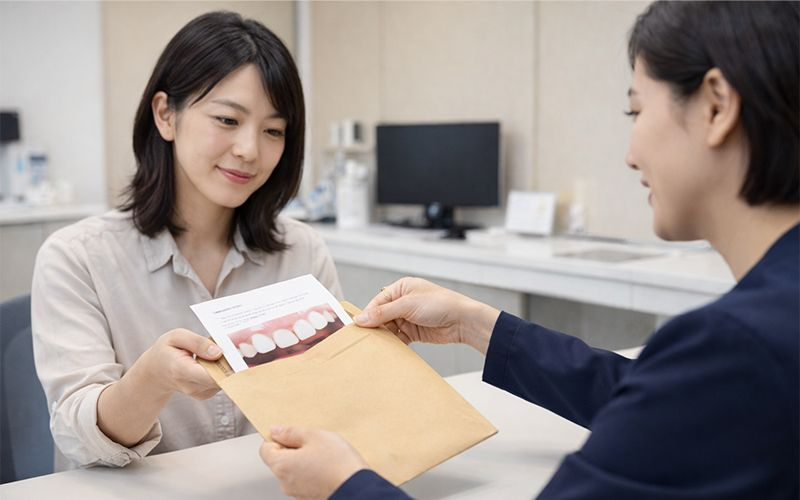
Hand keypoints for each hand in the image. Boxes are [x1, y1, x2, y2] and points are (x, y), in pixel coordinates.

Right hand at [97, 328, 222, 446]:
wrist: (155, 372)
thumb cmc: (166, 351)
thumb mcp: (177, 337)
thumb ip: (198, 342)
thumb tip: (218, 352)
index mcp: (181, 370)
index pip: (209, 375)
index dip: (227, 366)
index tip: (236, 354)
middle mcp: (190, 386)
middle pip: (221, 379)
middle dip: (230, 363)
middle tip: (233, 348)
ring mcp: (198, 393)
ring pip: (223, 381)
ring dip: (226, 367)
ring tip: (218, 353)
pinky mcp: (205, 394)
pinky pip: (221, 383)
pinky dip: (222, 372)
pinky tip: (214, 362)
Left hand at [260, 426, 367, 498]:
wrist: (357, 487)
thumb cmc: (338, 463)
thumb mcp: (315, 435)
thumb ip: (291, 432)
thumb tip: (277, 431)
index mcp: (281, 465)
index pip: (265, 448)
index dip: (278, 438)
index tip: (293, 434)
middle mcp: (284, 482)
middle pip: (279, 459)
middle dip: (293, 448)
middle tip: (313, 442)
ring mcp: (297, 492)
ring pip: (293, 469)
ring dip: (304, 460)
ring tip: (324, 454)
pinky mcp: (309, 496)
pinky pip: (304, 479)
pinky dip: (312, 471)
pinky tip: (327, 465)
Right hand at [354, 277, 499, 353]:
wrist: (463, 321)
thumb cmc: (440, 304)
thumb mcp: (408, 305)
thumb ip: (383, 313)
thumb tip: (361, 318)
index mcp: (401, 288)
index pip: (378, 302)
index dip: (368, 315)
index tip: (358, 327)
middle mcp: (403, 302)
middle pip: (381, 316)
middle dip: (375, 327)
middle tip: (365, 339)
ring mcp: (409, 317)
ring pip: (389, 328)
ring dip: (384, 337)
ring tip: (376, 346)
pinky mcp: (414, 331)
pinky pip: (398, 338)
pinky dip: (394, 344)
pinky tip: (389, 350)